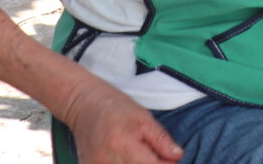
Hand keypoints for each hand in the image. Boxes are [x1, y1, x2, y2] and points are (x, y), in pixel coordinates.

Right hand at [62, 81, 183, 163]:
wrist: (84, 105)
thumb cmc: (117, 108)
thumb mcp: (144, 118)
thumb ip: (161, 140)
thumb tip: (178, 157)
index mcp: (123, 145)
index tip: (171, 160)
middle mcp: (106, 161)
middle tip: (154, 155)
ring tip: (137, 154)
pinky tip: (124, 158)